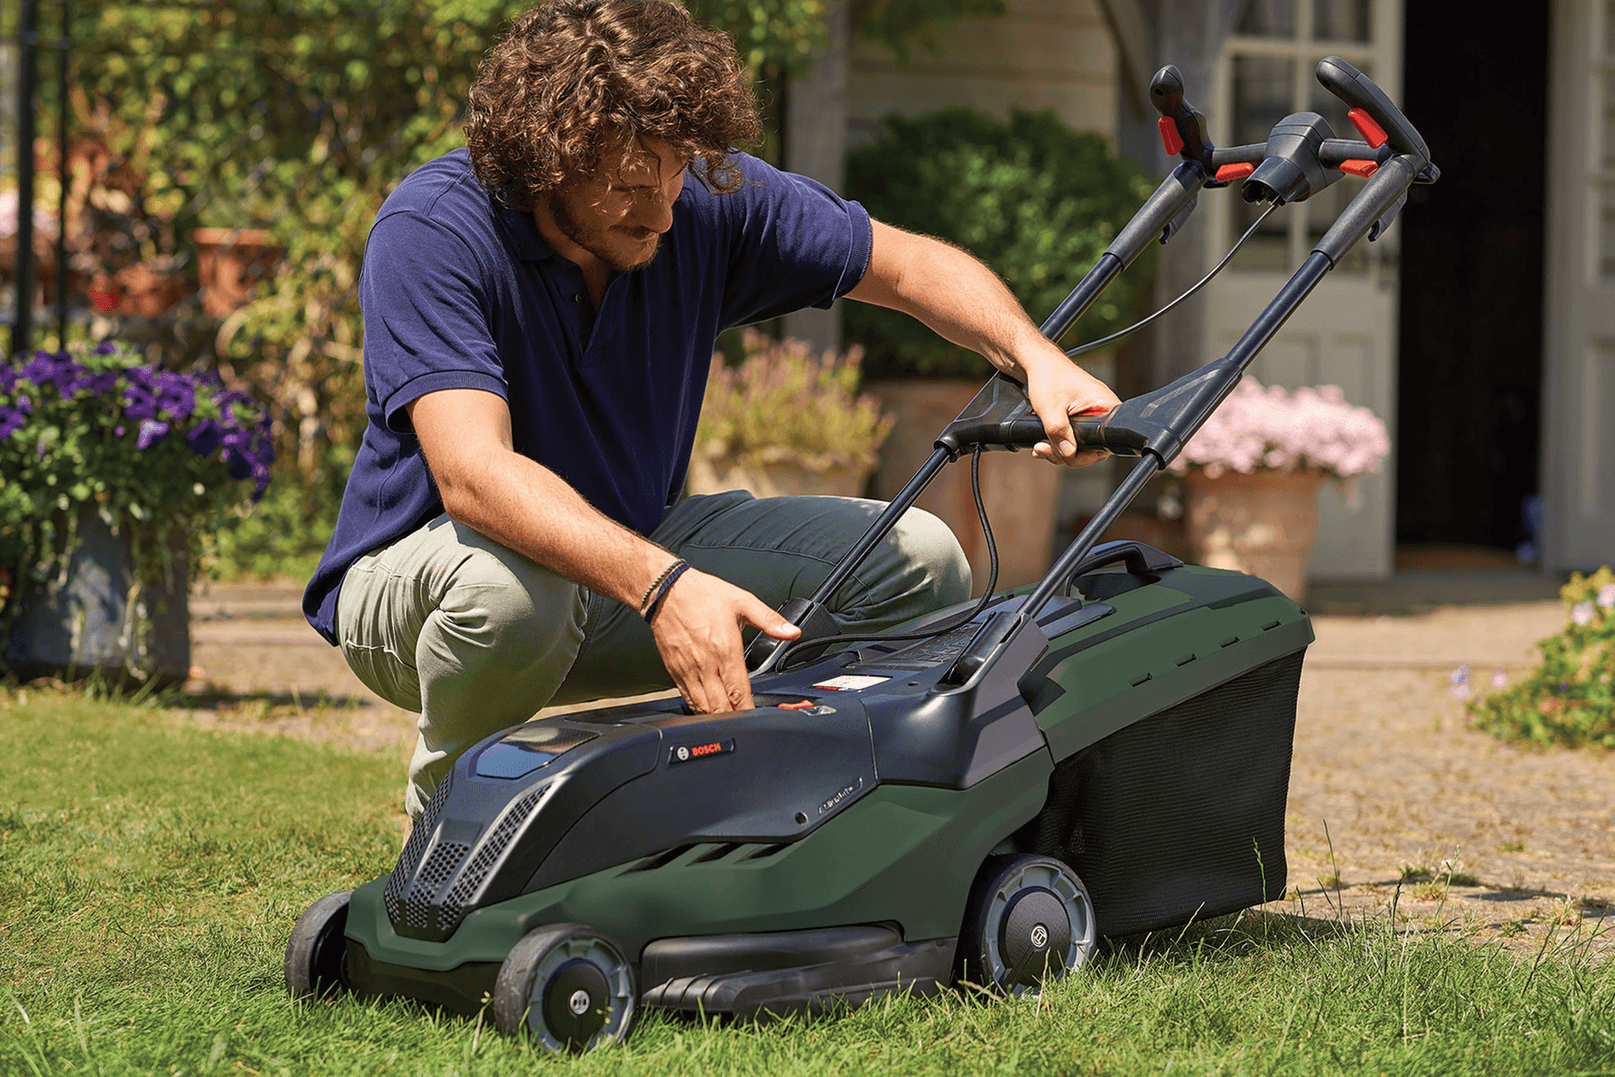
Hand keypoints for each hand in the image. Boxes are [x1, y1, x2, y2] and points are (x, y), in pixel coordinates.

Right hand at [648, 568, 799, 712]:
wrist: (666, 590)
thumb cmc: (701, 594)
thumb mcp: (742, 601)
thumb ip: (770, 619)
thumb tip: (792, 631)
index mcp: (725, 649)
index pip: (739, 692)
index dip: (748, 710)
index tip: (756, 717)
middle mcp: (706, 664)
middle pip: (721, 707)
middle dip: (734, 719)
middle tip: (745, 723)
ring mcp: (688, 670)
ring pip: (702, 707)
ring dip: (716, 717)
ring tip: (729, 720)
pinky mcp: (674, 671)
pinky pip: (687, 698)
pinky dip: (698, 709)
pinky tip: (707, 710)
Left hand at [1021, 341, 1120, 466]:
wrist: (1037, 363)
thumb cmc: (1048, 377)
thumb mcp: (1050, 408)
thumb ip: (1059, 432)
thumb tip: (1068, 453)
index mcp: (1106, 406)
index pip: (1105, 445)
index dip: (1083, 455)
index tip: (1062, 452)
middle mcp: (1103, 412)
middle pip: (1092, 450)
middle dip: (1066, 455)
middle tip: (1043, 448)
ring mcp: (1091, 416)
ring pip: (1080, 447)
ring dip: (1058, 451)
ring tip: (1039, 445)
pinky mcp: (1080, 419)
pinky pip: (1073, 439)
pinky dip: (1057, 444)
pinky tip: (1042, 443)